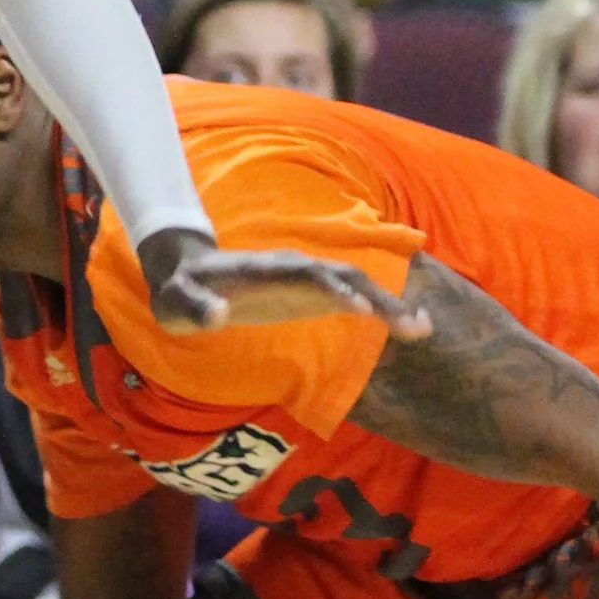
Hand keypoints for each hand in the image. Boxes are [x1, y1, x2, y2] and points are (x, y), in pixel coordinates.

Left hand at [139, 230, 431, 337]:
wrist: (187, 270)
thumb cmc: (179, 290)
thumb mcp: (175, 302)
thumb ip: (195, 308)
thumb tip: (217, 316)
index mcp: (265, 270)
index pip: (305, 275)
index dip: (332, 289)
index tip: (360, 311)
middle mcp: (293, 270)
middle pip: (344, 277)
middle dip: (378, 298)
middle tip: (413, 326)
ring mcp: (305, 281)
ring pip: (357, 286)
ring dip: (389, 304)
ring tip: (423, 329)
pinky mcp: (311, 296)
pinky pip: (354, 299)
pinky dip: (382, 311)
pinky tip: (410, 327)